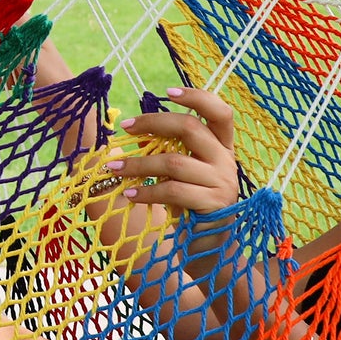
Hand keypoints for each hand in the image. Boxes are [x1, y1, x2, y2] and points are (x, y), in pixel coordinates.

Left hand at [104, 86, 240, 214]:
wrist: (207, 247)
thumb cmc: (189, 204)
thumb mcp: (181, 173)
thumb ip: (167, 150)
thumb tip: (134, 129)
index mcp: (222, 146)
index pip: (220, 112)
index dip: (196, 97)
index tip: (167, 92)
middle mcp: (226, 160)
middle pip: (190, 128)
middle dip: (153, 123)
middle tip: (125, 127)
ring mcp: (223, 182)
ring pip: (173, 162)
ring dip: (138, 165)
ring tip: (114, 169)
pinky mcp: (214, 204)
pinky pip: (173, 191)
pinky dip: (147, 191)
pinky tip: (130, 194)